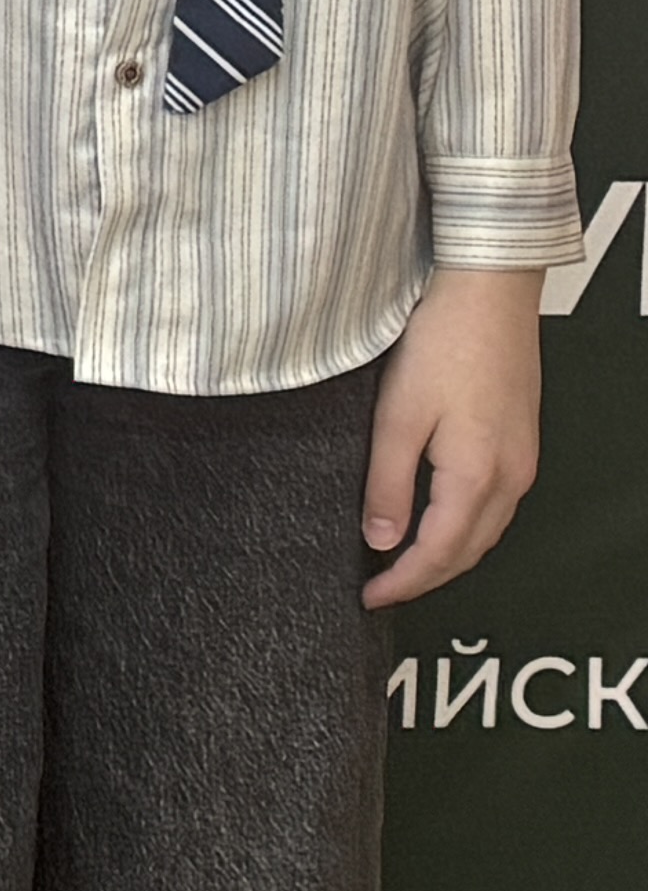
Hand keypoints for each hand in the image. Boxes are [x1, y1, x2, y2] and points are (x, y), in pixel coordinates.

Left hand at [362, 263, 545, 610]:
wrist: (487, 291)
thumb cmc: (442, 344)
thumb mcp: (399, 416)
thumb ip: (389, 482)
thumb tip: (381, 540)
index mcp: (479, 476)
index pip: (440, 554)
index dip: (404, 583)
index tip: (369, 598)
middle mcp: (511, 476)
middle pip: (470, 551)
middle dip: (427, 577)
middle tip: (381, 589)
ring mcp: (521, 459)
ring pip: (486, 530)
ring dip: (448, 555)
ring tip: (402, 564)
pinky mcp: (519, 440)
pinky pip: (494, 504)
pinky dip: (464, 526)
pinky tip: (437, 519)